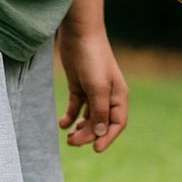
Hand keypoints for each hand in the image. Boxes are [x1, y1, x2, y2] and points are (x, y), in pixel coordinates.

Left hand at [57, 24, 128, 152]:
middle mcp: (108, 97)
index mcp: (118, 97)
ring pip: (89, 118)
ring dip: (80, 129)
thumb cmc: (92, 58)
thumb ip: (99, 111)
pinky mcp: (79, 86)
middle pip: (101, 123)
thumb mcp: (97, 87)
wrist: (79, 32)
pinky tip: (62, 124)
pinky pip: (77, 107)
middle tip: (72, 143)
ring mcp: (93, 92)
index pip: (117, 124)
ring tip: (68, 138)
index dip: (107, 138)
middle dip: (88, 135)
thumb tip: (100, 134)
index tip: (95, 149)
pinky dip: (70, 117)